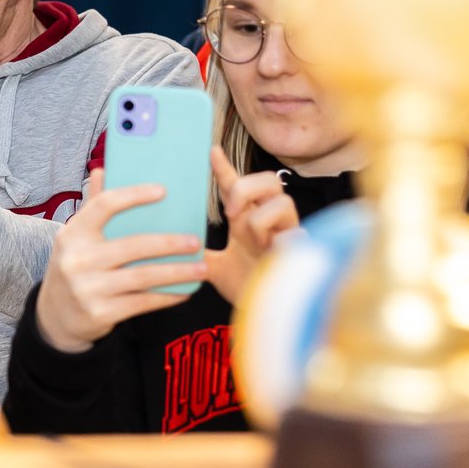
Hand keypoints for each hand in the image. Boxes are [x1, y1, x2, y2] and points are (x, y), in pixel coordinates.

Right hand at [33, 171, 205, 353]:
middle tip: (196, 241)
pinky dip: (167, 296)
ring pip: (143, 276)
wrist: (56, 316)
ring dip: (177, 272)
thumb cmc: (74, 267)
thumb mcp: (76, 238)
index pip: (104, 206)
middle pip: (132, 245)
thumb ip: (93, 207)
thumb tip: (103, 170)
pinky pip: (142, 302)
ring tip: (201, 268)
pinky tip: (185, 291)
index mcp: (73, 234)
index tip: (163, 191)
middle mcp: (78, 259)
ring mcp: (88, 288)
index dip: (134, 196)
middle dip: (170, 243)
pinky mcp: (101, 313)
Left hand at [202, 148, 296, 305]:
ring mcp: (286, 235)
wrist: (265, 316)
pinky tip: (279, 246)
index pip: (237, 186)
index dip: (225, 168)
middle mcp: (269, 222)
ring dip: (262, 219)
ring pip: (284, 203)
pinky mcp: (300, 252)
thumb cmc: (244, 286)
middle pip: (269, 180)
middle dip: (247, 188)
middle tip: (230, 211)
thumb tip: (168, 243)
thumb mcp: (213, 266)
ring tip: (252, 239)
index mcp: (246, 220)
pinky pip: (300, 235)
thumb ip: (197, 251)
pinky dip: (288, 238)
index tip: (211, 151)